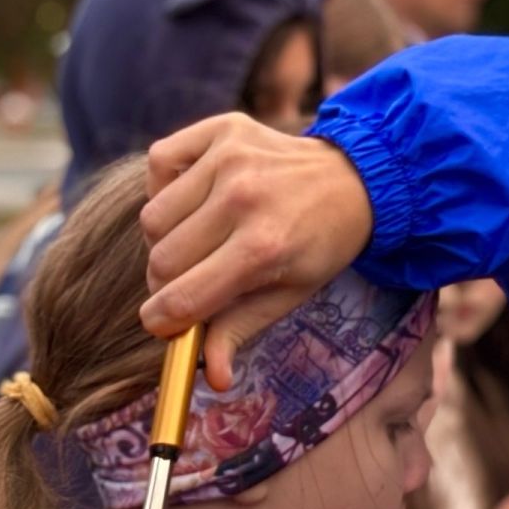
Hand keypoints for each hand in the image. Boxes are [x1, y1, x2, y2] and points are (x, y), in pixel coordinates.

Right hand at [139, 114, 372, 388]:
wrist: (355, 178)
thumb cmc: (319, 243)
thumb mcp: (290, 294)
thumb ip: (241, 331)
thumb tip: (213, 379)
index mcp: (263, 248)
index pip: (182, 296)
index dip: (162, 320)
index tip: (162, 324)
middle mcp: (243, 198)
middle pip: (160, 259)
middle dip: (165, 282)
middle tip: (190, 281)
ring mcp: (230, 158)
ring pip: (152, 217)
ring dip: (165, 236)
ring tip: (199, 237)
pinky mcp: (221, 130)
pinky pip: (158, 163)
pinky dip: (164, 185)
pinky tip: (195, 196)